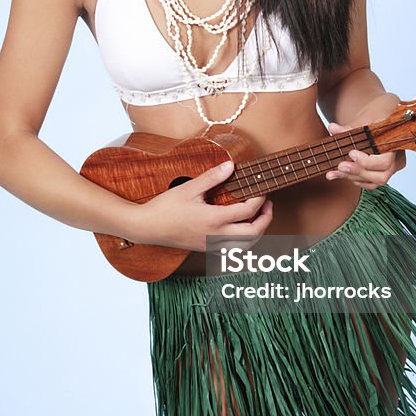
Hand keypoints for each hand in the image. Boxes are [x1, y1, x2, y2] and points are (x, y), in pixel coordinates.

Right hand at [127, 160, 272, 250]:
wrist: (147, 228)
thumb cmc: (165, 208)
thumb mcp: (189, 188)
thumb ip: (212, 177)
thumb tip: (231, 166)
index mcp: (214, 220)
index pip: (247, 212)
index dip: (260, 199)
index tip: (261, 189)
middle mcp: (216, 236)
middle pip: (253, 234)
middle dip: (266, 219)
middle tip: (268, 204)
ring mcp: (212, 245)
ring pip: (245, 246)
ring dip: (257, 232)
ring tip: (258, 216)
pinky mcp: (206, 249)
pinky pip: (233, 249)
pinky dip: (244, 240)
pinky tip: (240, 227)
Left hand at [325, 102, 405, 189]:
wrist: (384, 114)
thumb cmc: (380, 113)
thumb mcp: (367, 117)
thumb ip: (350, 126)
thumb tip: (333, 128)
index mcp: (397, 146)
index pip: (385, 161)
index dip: (367, 162)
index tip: (351, 153)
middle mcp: (397, 160)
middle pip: (381, 176)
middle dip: (358, 172)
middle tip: (340, 166)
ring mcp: (390, 169)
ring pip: (373, 182)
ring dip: (352, 177)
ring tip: (333, 172)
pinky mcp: (381, 172)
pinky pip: (369, 183)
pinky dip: (354, 179)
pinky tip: (339, 173)